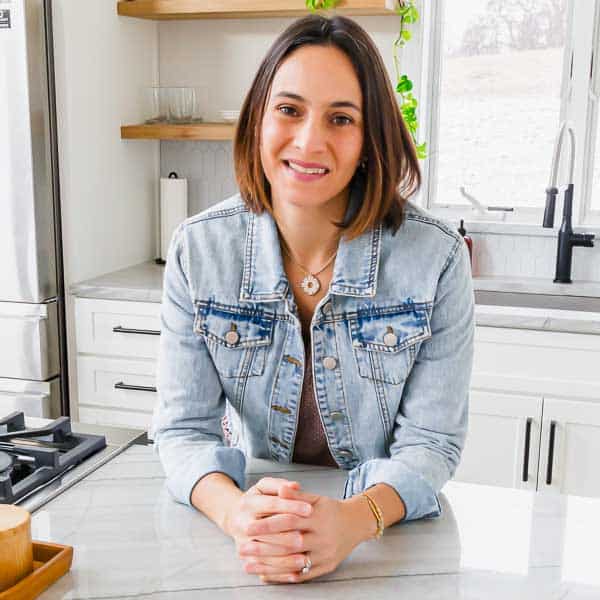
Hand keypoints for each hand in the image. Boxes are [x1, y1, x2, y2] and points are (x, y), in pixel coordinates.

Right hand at [224, 477, 318, 574]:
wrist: (236, 518)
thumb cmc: (258, 500)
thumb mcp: (265, 487)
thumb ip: (280, 485)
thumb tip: (295, 485)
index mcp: (248, 503)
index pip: (272, 504)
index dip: (291, 506)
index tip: (310, 509)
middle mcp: (242, 524)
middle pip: (267, 530)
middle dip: (287, 533)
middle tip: (306, 537)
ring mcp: (242, 543)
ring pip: (265, 552)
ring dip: (285, 557)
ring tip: (304, 557)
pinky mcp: (246, 559)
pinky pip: (264, 568)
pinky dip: (280, 571)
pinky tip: (296, 571)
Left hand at [242, 486, 363, 583]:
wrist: (355, 524)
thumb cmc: (330, 510)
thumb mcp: (315, 498)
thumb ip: (296, 496)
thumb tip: (280, 489)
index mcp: (317, 518)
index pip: (289, 521)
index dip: (268, 525)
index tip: (249, 527)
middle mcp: (322, 538)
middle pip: (289, 544)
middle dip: (264, 547)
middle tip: (242, 548)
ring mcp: (324, 555)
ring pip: (293, 563)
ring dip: (268, 566)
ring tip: (247, 565)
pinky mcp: (326, 568)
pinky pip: (301, 575)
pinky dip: (282, 576)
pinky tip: (265, 575)